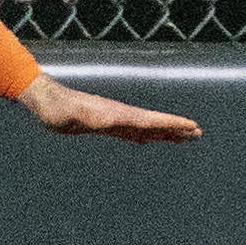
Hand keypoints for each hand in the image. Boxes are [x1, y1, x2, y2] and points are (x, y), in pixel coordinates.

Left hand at [17, 72, 202, 142]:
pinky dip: (143, 137)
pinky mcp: (104, 126)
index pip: (150, 119)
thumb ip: (87, 114)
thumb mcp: (71, 112)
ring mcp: (113, 120)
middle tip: (199, 133)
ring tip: (183, 138)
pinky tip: (148, 141)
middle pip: (153, 123)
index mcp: (117, 113)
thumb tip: (105, 120)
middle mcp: (119, 115)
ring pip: (144, 128)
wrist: (46, 102)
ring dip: (164, 133)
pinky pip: (130, 133)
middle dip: (175, 128)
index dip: (171, 123)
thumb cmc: (57, 108)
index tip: (192, 126)